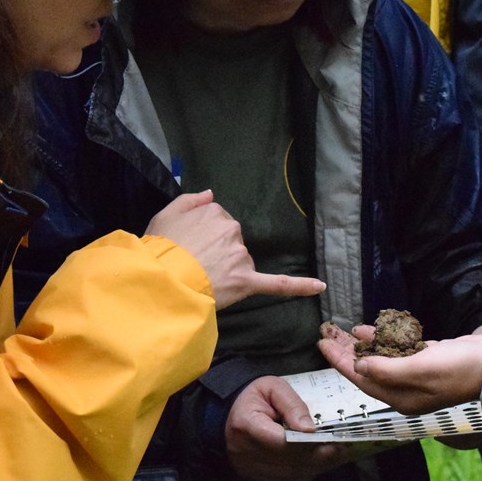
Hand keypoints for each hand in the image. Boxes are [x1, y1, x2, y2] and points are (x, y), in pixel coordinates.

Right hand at [147, 191, 324, 308]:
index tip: (189, 246)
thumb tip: (211, 194)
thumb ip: (190, 200)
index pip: (216, 222)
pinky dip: (300, 285)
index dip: (203, 236)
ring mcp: (241, 257)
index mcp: (215, 213)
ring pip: (240, 263)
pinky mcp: (248, 281)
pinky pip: (277, 284)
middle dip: (217, 253)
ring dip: (227, 271)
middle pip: (231, 241)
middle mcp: (232, 231)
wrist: (163, 279)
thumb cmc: (161, 248)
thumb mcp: (166, 213)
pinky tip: (320, 286)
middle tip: (192, 264)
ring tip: (201, 279)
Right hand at [224, 376, 360, 480]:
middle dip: (318, 456)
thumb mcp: (273, 388)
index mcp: (246, 425)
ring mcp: (248, 467)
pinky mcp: (255, 476)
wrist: (233, 412)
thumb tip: (310, 429)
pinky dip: (305, 472)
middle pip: (288, 461)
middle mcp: (244, 452)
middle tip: (341, 448)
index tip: (331, 440)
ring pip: (290, 474)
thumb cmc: (255, 397)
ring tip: (335, 454)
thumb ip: (292, 405)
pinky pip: (286, 480)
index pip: (280, 441)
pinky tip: (319, 462)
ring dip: (315, 466)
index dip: (307, 443)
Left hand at [318, 323, 481, 414]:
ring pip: (384, 357)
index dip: (340, 361)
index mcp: (401, 397)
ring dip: (365, 343)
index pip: (361, 378)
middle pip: (369, 368)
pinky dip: (387, 338)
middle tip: (328, 332)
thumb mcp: (419, 369)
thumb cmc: (459, 369)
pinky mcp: (432, 358)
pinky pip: (401, 348)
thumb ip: (386, 369)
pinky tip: (376, 328)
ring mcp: (420, 373)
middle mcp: (407, 388)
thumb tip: (359, 368)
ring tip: (346, 329)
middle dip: (347, 351)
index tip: (321, 343)